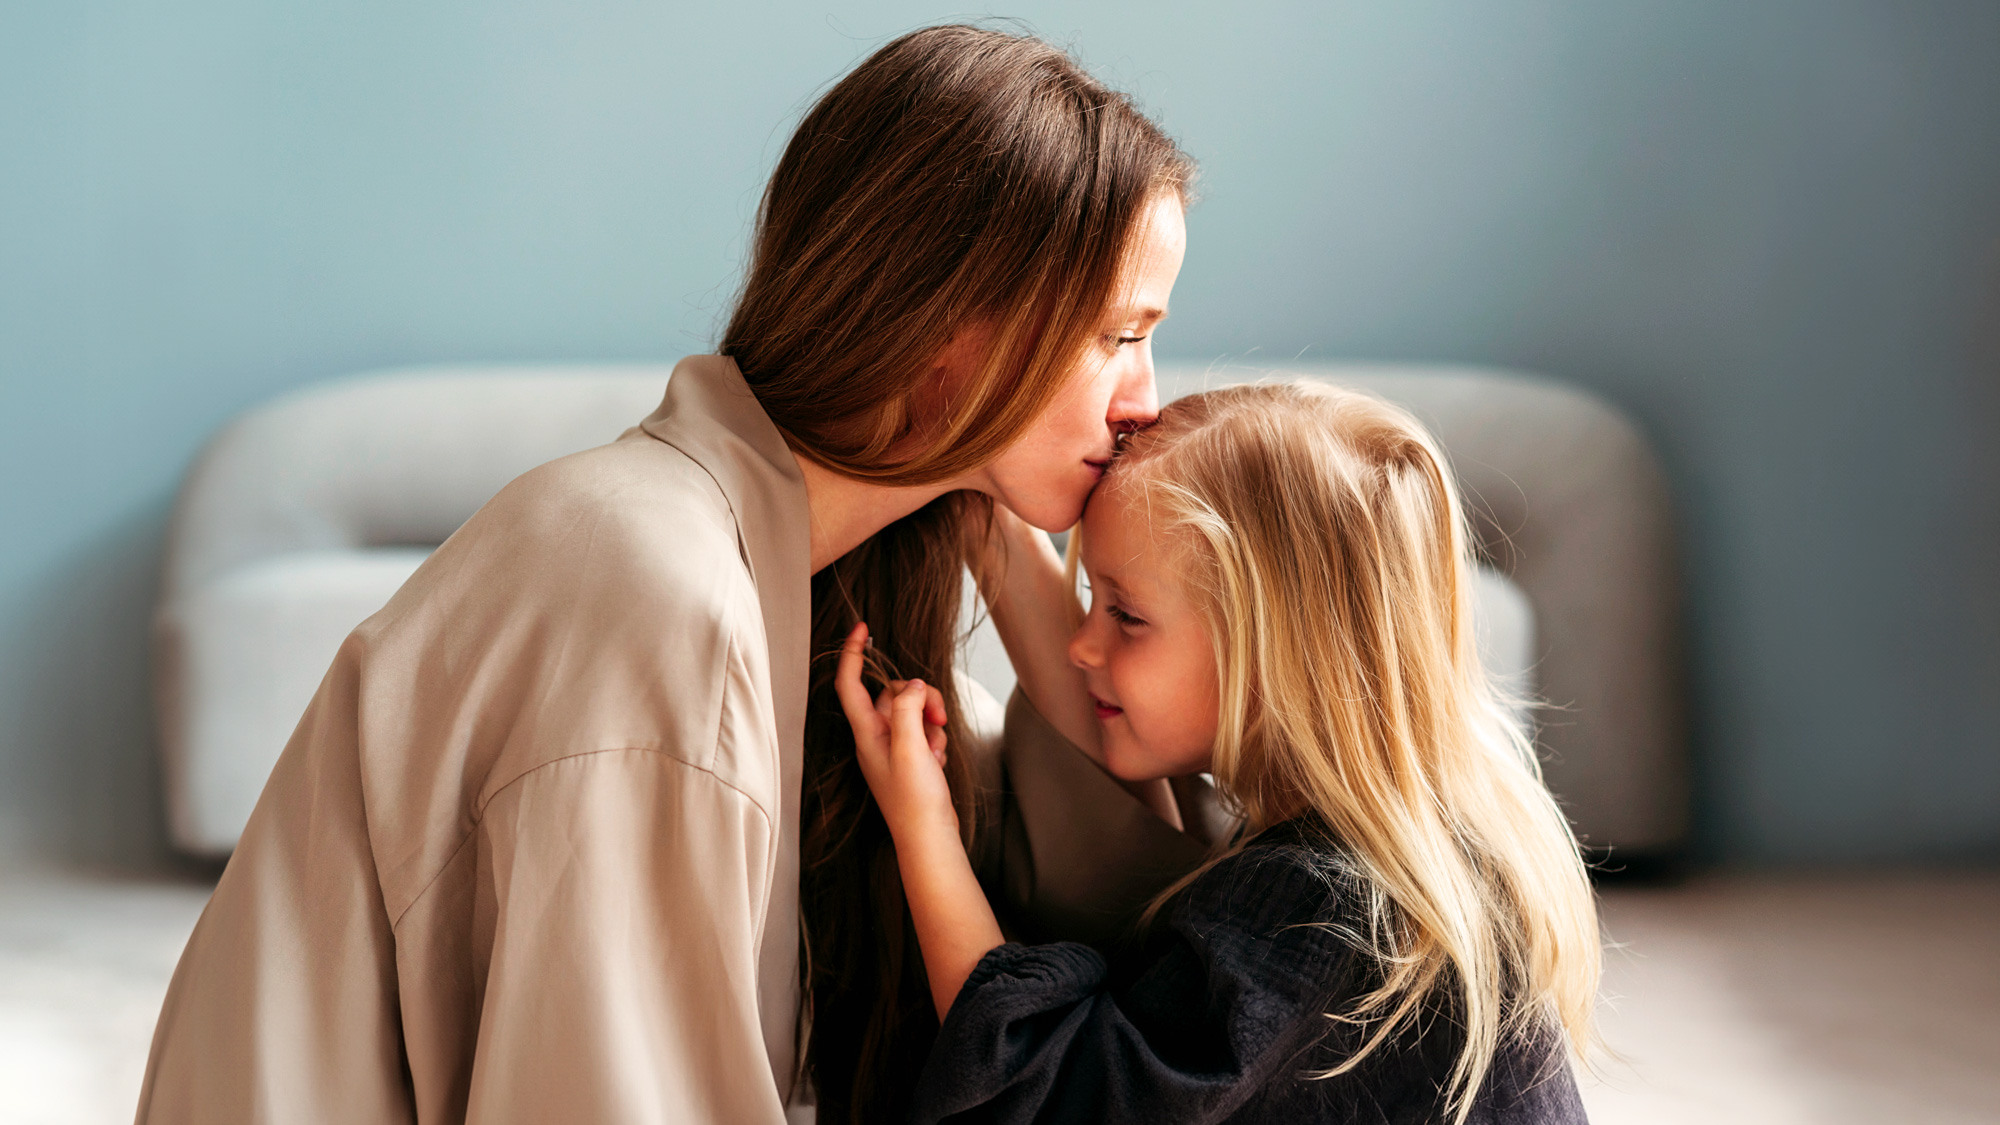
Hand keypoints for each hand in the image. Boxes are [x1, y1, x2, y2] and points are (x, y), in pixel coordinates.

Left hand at [835, 622, 958, 840]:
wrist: (929, 837)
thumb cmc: (914, 800)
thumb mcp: (910, 747)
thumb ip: (907, 708)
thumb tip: (912, 685)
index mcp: (866, 733)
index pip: (850, 683)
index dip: (853, 653)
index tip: (863, 627)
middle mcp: (875, 737)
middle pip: (894, 693)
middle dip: (921, 697)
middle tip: (938, 718)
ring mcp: (894, 747)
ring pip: (913, 710)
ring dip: (931, 721)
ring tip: (937, 747)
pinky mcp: (911, 757)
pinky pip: (924, 731)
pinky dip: (935, 739)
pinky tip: (937, 761)